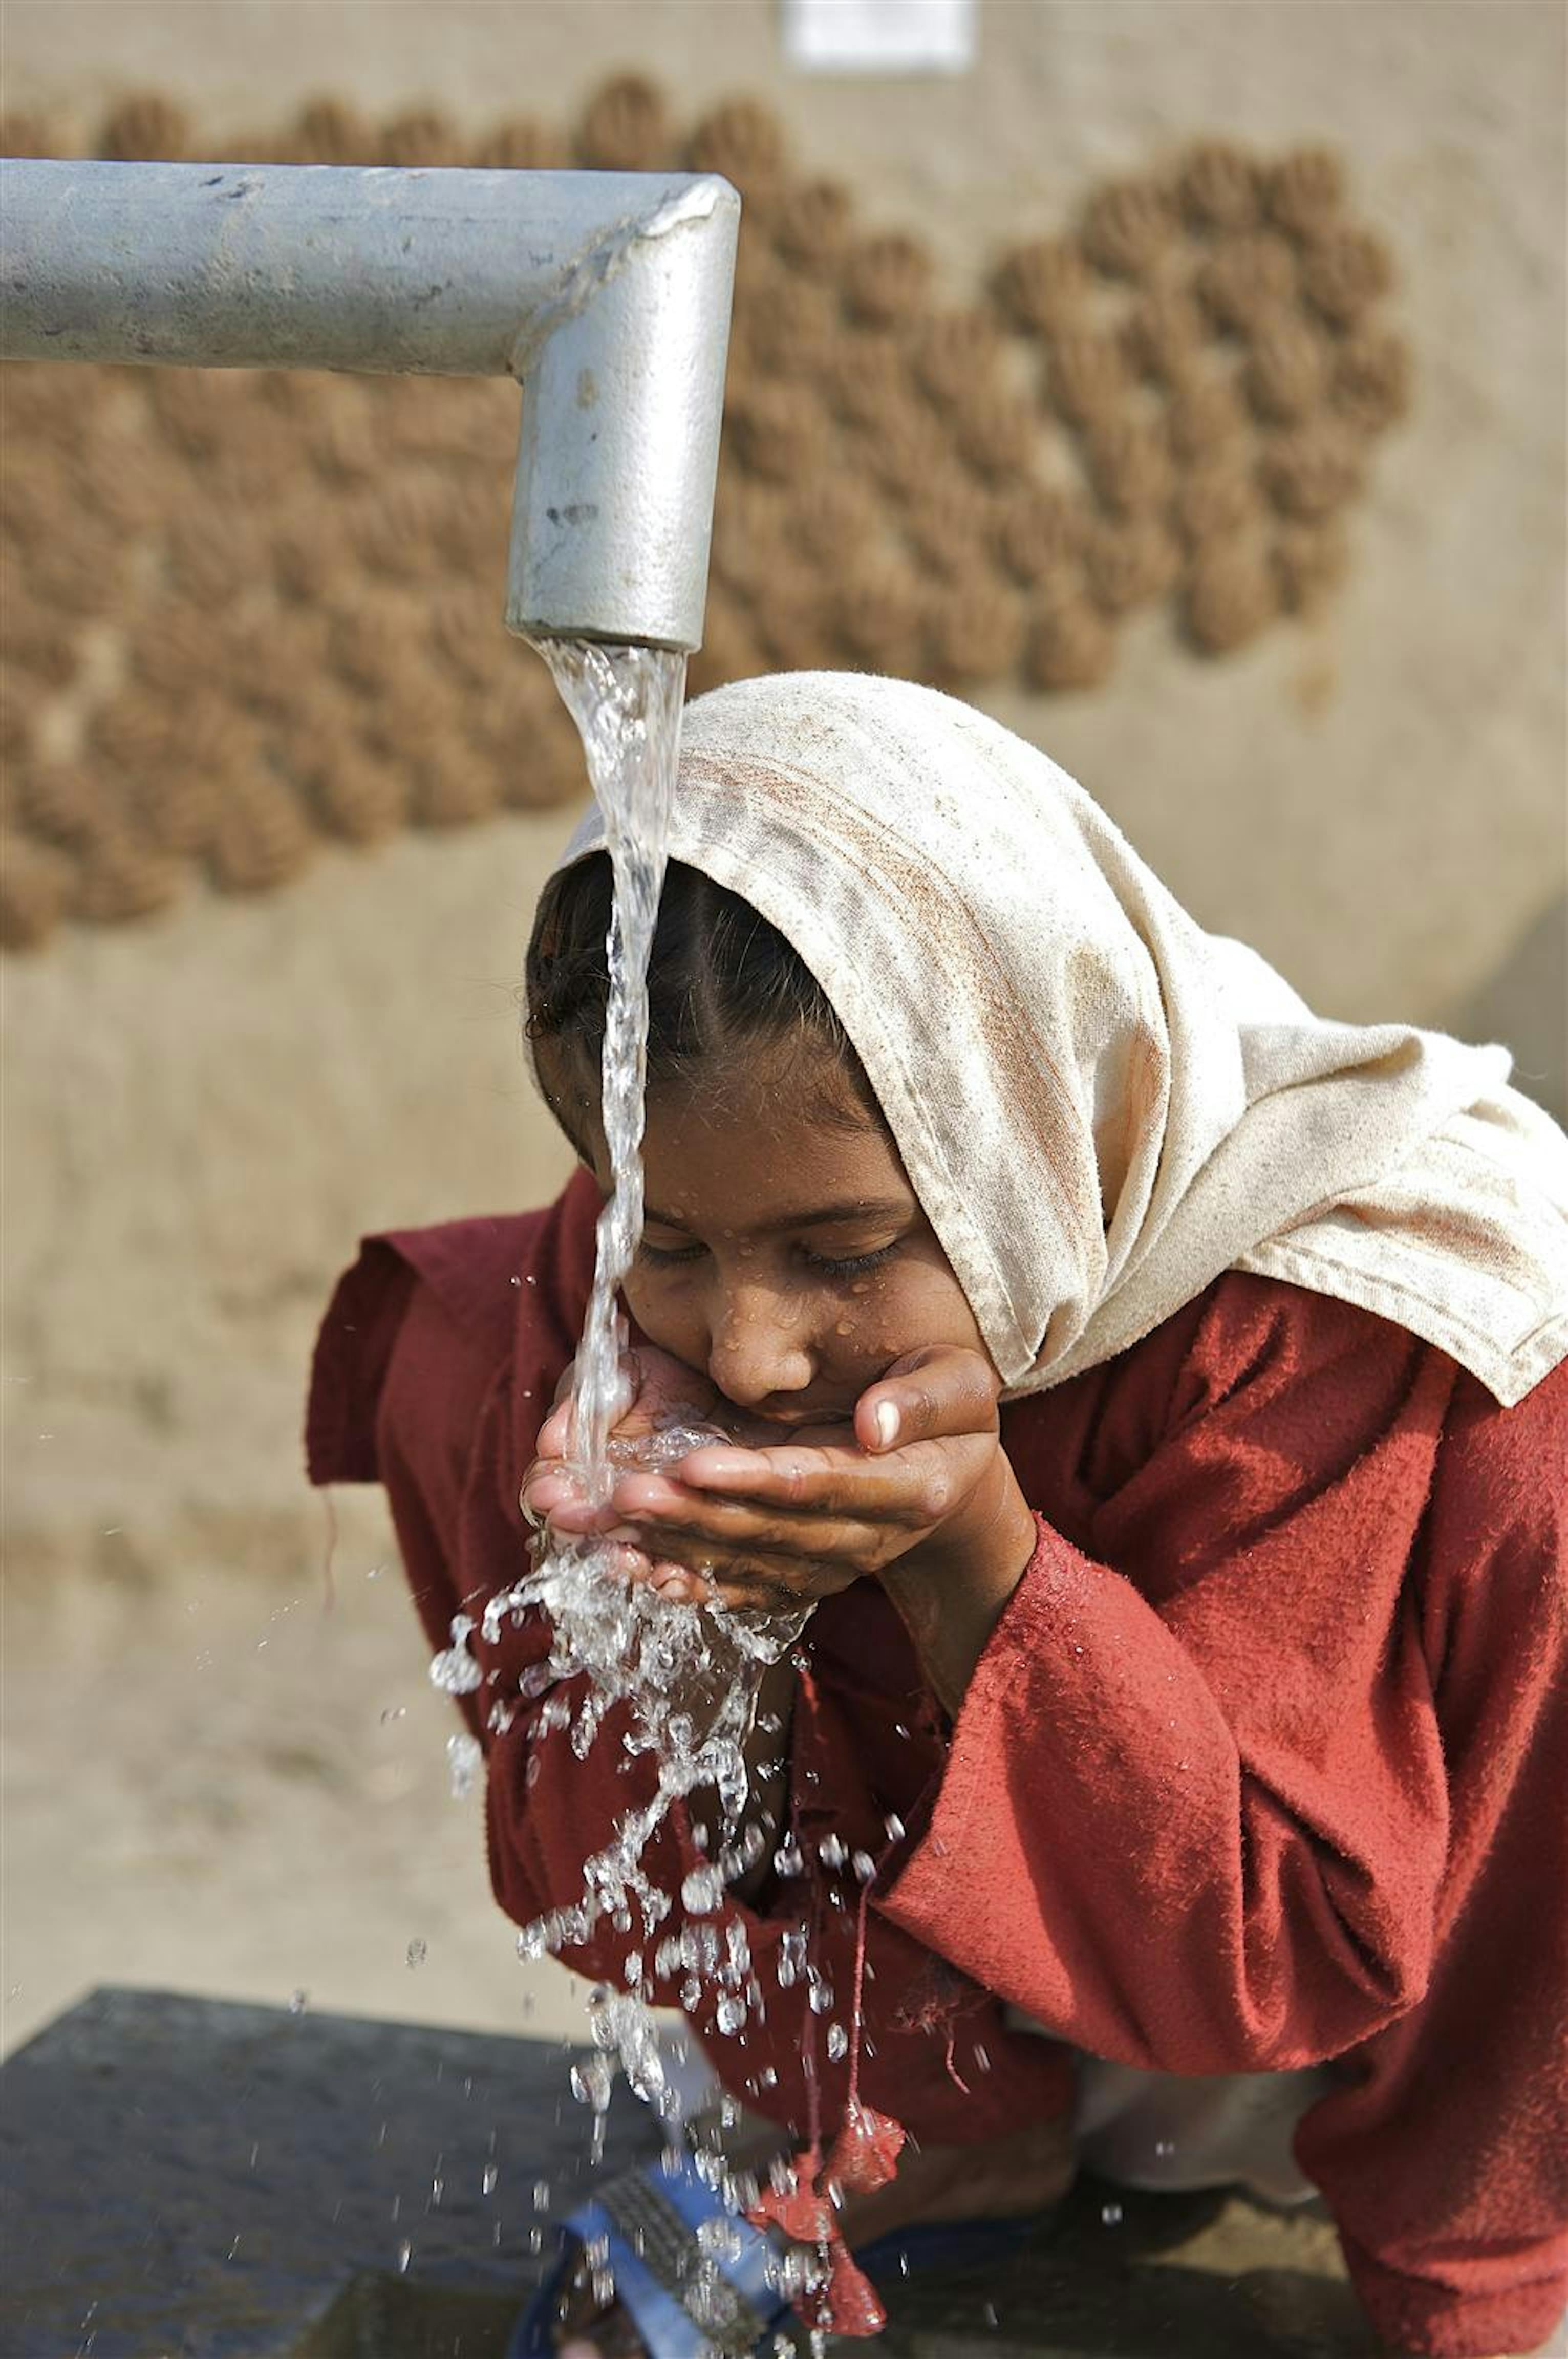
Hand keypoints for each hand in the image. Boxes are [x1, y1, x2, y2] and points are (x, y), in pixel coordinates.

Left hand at [539, 1345, 1036, 1635]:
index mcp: (906, 1490)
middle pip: (767, 1532)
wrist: (952, 1478)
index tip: (691, 1464)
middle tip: (620, 1496)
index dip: (754, 1480)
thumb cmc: (952, 1413)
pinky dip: (683, 1579)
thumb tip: (874, 1424)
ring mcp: (830, 1566)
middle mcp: (864, 1540)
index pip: (820, 1486)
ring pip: (741, 1562)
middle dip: (690, 1517)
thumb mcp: (961, 1385)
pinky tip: (627, 1565)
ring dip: (669, 1546)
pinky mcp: (800, 1577)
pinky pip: (737, 1586)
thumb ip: (923, 1399)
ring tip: (602, 1523)